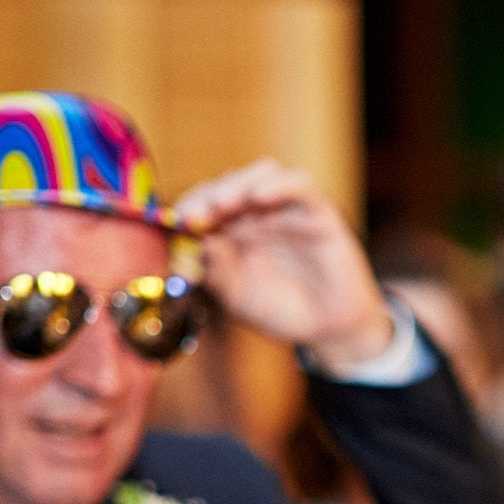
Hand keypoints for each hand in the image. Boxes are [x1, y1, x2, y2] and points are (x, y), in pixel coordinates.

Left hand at [172, 159, 394, 370]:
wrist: (329, 330)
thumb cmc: (282, 312)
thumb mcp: (238, 298)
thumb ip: (215, 272)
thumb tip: (192, 244)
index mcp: (231, 231)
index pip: (203, 204)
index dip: (187, 209)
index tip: (175, 224)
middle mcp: (257, 214)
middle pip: (227, 184)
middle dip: (206, 197)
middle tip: (194, 216)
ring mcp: (287, 210)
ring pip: (261, 174)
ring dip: (237, 184)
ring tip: (222, 205)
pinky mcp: (317, 211)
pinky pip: (299, 186)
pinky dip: (278, 186)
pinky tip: (258, 197)